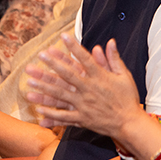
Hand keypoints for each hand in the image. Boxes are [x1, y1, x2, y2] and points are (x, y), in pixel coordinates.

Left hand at [25, 35, 144, 135]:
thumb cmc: (128, 98)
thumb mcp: (124, 76)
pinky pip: (64, 116)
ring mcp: (84, 105)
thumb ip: (114, 59)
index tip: (63, 36)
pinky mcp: (82, 119)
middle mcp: (89, 90)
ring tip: (30, 81)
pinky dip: (51, 113)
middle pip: (68, 75)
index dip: (73, 47)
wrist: (130, 123)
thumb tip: (110, 41)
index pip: (84, 59)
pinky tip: (38, 109)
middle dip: (53, 65)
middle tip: (40, 55)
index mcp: (100, 78)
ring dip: (44, 88)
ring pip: (61, 95)